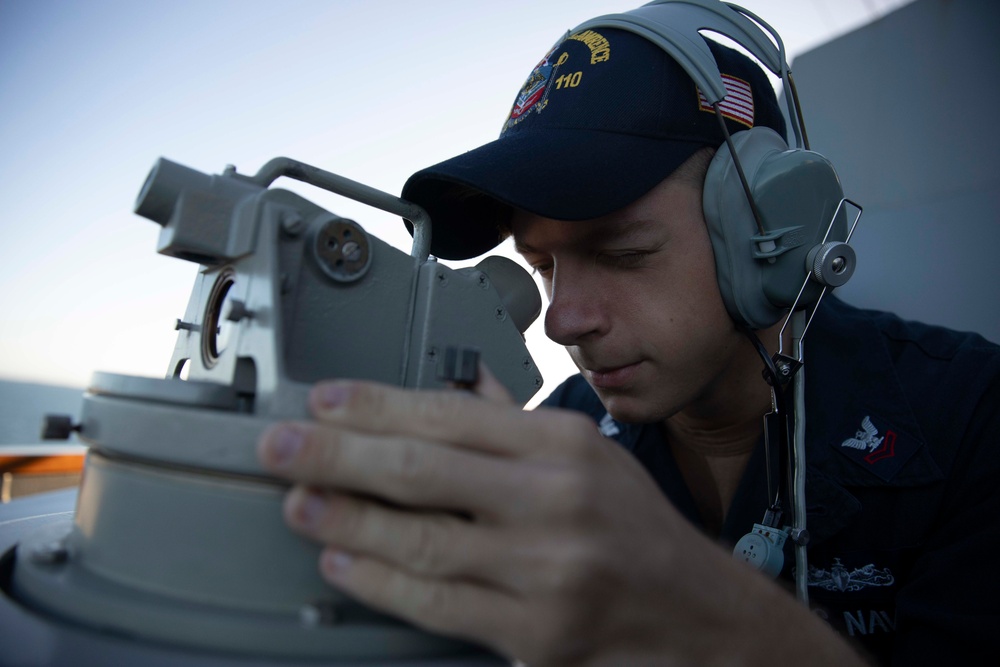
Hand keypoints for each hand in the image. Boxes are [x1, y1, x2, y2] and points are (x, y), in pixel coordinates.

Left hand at [257, 369, 858, 665]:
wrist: (694, 614)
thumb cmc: (636, 529)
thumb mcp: (588, 454)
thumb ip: (514, 420)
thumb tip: (455, 383)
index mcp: (563, 445)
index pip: (450, 414)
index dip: (376, 406)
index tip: (323, 402)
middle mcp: (554, 500)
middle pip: (422, 470)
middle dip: (337, 456)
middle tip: (280, 449)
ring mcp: (543, 571)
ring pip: (419, 541)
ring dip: (346, 522)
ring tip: (300, 505)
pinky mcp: (533, 634)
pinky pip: (437, 605)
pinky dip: (381, 583)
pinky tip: (345, 564)